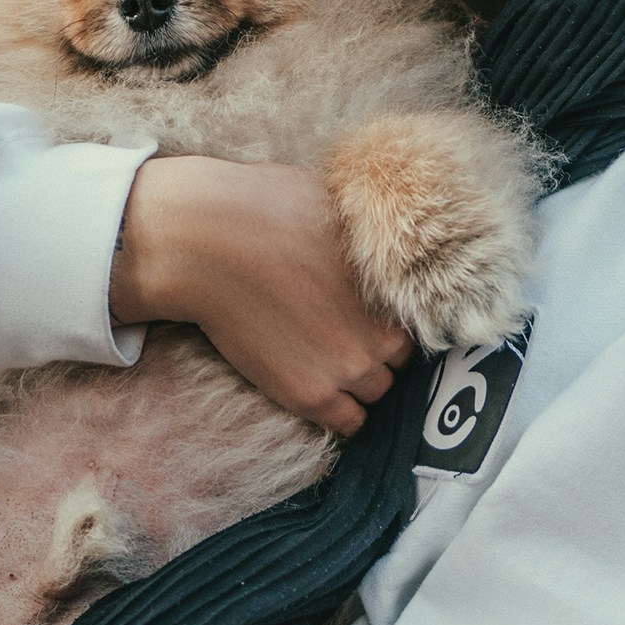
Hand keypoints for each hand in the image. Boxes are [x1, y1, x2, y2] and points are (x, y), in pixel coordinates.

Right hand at [110, 157, 411, 435]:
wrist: (208, 242)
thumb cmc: (264, 206)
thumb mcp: (334, 202)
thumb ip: (362, 231)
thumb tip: (373, 227)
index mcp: (394, 283)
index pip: (416, 318)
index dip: (388, 317)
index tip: (366, 314)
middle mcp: (382, 330)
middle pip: (399, 358)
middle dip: (376, 349)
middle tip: (344, 337)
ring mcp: (348, 366)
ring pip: (377, 392)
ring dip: (359, 382)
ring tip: (327, 363)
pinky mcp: (311, 393)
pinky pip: (350, 423)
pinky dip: (341, 412)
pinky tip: (321, 392)